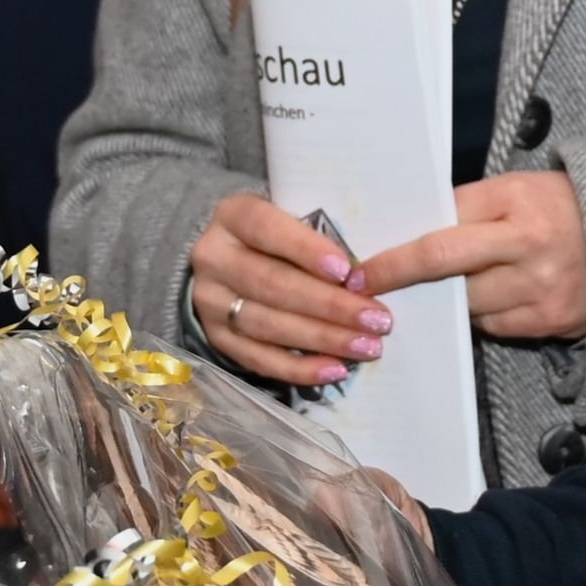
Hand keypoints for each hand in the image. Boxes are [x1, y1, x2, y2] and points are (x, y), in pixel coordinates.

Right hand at [188, 191, 391, 387]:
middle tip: (376, 319)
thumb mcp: (292, 221)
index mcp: (233, 216)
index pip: (267, 229)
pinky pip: (258, 359)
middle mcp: (213, 257)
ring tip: (366, 346)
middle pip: (272, 284)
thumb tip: (364, 280)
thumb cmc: (280, 237)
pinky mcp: (216, 337)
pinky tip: (335, 369)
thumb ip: (318, 239)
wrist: (230, 261)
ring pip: (267, 325)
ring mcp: (209, 301)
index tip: (347, 271)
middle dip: (329, 305)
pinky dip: (300, 368)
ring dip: (322, 338)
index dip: (305, 250)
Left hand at [360, 170, 585, 340]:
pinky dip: (483, 315)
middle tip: (367, 288)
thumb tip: (409, 235)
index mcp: (516, 200)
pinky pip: (493, 326)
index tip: (362, 267)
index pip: (441, 226)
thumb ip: (468, 208)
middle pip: (444, 266)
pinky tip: (495, 297)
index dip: (397, 250)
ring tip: (450, 287)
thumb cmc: (562, 208)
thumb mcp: (517, 190)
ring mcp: (540, 287)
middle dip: (399, 278)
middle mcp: (528, 244)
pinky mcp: (551, 321)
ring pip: (466, 303)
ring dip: (448, 299)